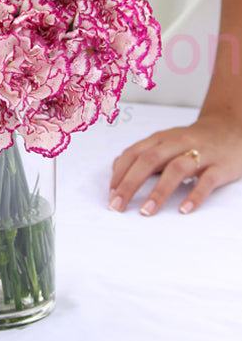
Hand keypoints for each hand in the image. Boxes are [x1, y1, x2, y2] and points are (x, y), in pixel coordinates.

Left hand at [109, 114, 241, 214]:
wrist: (231, 128)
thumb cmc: (193, 140)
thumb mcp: (165, 142)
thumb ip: (142, 154)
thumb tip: (116, 169)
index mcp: (162, 138)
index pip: (134, 153)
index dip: (120, 173)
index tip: (111, 194)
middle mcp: (178, 143)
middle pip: (149, 160)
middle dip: (130, 184)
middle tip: (118, 205)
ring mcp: (200, 153)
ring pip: (176, 169)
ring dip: (159, 191)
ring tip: (146, 212)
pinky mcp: (220, 166)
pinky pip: (206, 181)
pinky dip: (194, 195)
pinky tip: (184, 210)